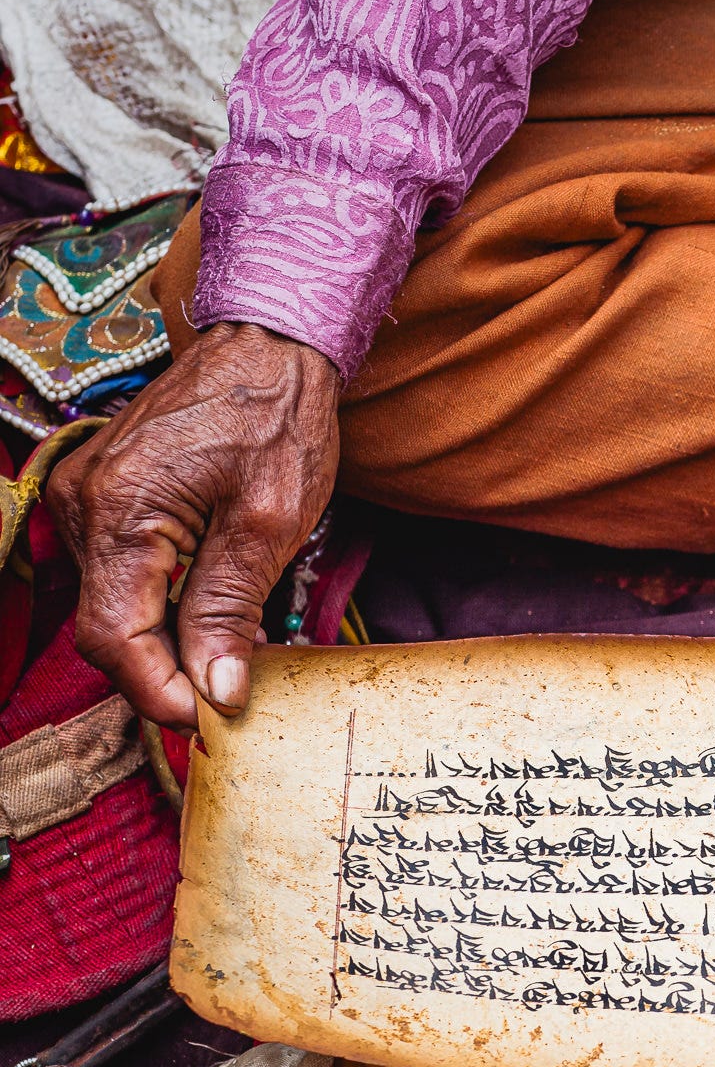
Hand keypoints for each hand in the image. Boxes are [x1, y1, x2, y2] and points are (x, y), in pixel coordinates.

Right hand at [49, 323, 339, 727]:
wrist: (267, 347)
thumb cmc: (278, 423)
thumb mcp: (270, 523)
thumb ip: (231, 607)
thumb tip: (214, 688)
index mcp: (121, 512)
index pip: (114, 636)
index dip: (155, 689)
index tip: (204, 719)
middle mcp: (85, 505)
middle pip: (107, 626)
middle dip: (161, 671)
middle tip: (223, 699)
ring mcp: (87, 498)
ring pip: (112, 602)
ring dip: (163, 639)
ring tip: (224, 656)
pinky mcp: (104, 495)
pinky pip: (120, 570)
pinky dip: (159, 601)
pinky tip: (206, 610)